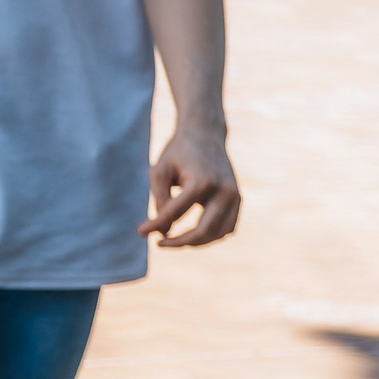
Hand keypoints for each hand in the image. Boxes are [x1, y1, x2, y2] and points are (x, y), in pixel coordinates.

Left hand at [143, 122, 240, 245]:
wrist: (206, 135)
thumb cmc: (178, 152)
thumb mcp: (160, 170)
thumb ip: (160, 200)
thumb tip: (163, 231)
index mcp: (202, 181)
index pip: (175, 212)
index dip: (155, 225)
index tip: (140, 232)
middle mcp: (224, 191)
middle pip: (203, 230)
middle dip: (180, 242)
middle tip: (160, 243)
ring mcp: (235, 196)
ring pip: (218, 233)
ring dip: (196, 242)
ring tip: (175, 239)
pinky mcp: (239, 199)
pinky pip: (227, 228)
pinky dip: (211, 235)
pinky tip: (194, 233)